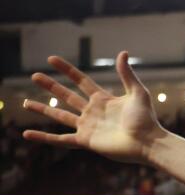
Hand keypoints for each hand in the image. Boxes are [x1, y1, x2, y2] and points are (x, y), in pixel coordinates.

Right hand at [22, 52, 167, 164]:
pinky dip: (43, 138)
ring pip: (60, 116)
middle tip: (35, 76)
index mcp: (103, 100)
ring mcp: (88, 127)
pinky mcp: (86, 140)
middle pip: (67, 96)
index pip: (81, 81)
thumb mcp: (137, 93)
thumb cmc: (146, 119)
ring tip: (25, 103)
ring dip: (42, 109)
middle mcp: (93, 112)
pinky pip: (60, 139)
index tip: (51, 59)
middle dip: (50, 86)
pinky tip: (27, 135)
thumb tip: (123, 52)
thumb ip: (127, 74)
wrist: (148, 142)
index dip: (66, 70)